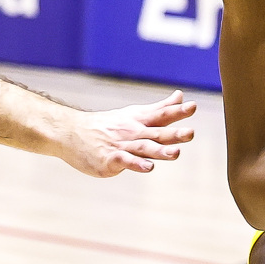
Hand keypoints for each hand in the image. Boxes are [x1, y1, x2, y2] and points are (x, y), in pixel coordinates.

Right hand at [60, 90, 196, 176]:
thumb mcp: (135, 113)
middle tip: (190, 133)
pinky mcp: (110, 159)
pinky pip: (126, 161)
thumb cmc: (107, 125)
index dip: (178, 111)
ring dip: (160, 150)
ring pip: (144, 148)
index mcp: (140, 120)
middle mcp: (133, 132)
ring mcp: (122, 145)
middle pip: (157, 132)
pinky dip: (137, 164)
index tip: (192, 106)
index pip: (162, 114)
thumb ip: (161, 108)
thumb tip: (181, 96)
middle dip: (174, 134)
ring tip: (176, 153)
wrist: (72, 133)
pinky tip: (148, 167)